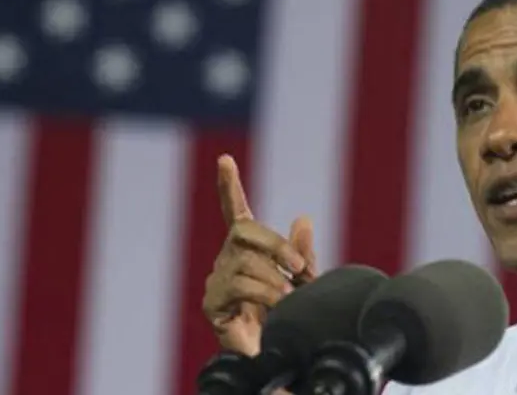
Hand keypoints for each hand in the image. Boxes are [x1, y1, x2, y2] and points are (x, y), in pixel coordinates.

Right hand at [202, 154, 316, 355]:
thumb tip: (303, 218)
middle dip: (276, 244)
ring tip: (289, 297)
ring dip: (274, 278)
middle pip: (244, 230)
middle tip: (300, 268)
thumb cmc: (287, 316)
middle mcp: (229, 257)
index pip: (236, 210)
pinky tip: (277, 306)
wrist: (277, 356)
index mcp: (248, 247)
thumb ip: (302, 253)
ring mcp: (218, 279)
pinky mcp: (213, 303)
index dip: (229, 186)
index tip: (225, 159)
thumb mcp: (302, 282)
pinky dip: (264, 293)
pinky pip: (237, 285)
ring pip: (245, 260)